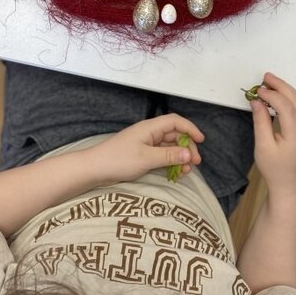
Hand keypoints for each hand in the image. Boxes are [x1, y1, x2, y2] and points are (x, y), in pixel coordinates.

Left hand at [84, 114, 203, 183]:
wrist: (94, 169)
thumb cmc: (118, 160)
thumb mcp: (147, 158)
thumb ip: (169, 155)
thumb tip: (189, 154)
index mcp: (150, 128)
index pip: (176, 121)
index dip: (190, 129)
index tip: (201, 141)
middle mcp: (149, 133)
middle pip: (175, 135)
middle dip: (187, 147)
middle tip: (195, 162)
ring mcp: (145, 144)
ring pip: (169, 147)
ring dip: (180, 157)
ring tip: (187, 171)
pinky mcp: (141, 155)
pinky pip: (161, 156)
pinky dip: (170, 162)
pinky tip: (176, 172)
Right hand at [250, 72, 295, 195]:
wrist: (288, 184)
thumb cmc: (274, 169)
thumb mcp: (263, 146)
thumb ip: (260, 122)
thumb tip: (257, 101)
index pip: (285, 106)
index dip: (271, 95)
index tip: (258, 91)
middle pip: (295, 99)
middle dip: (281, 85)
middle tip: (266, 77)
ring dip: (286, 90)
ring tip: (271, 83)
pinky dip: (290, 98)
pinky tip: (279, 96)